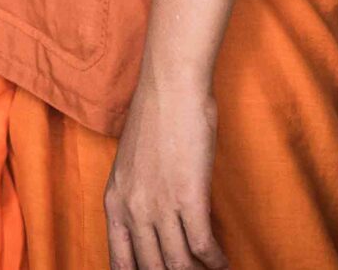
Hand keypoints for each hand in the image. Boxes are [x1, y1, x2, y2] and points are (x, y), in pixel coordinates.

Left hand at [104, 78, 225, 269]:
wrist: (171, 86)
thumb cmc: (156, 118)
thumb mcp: (132, 166)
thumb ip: (137, 198)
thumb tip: (155, 226)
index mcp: (114, 202)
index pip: (120, 263)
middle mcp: (132, 209)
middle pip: (152, 269)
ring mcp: (159, 205)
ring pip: (178, 264)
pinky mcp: (188, 196)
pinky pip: (202, 245)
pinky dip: (215, 260)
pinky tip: (223, 262)